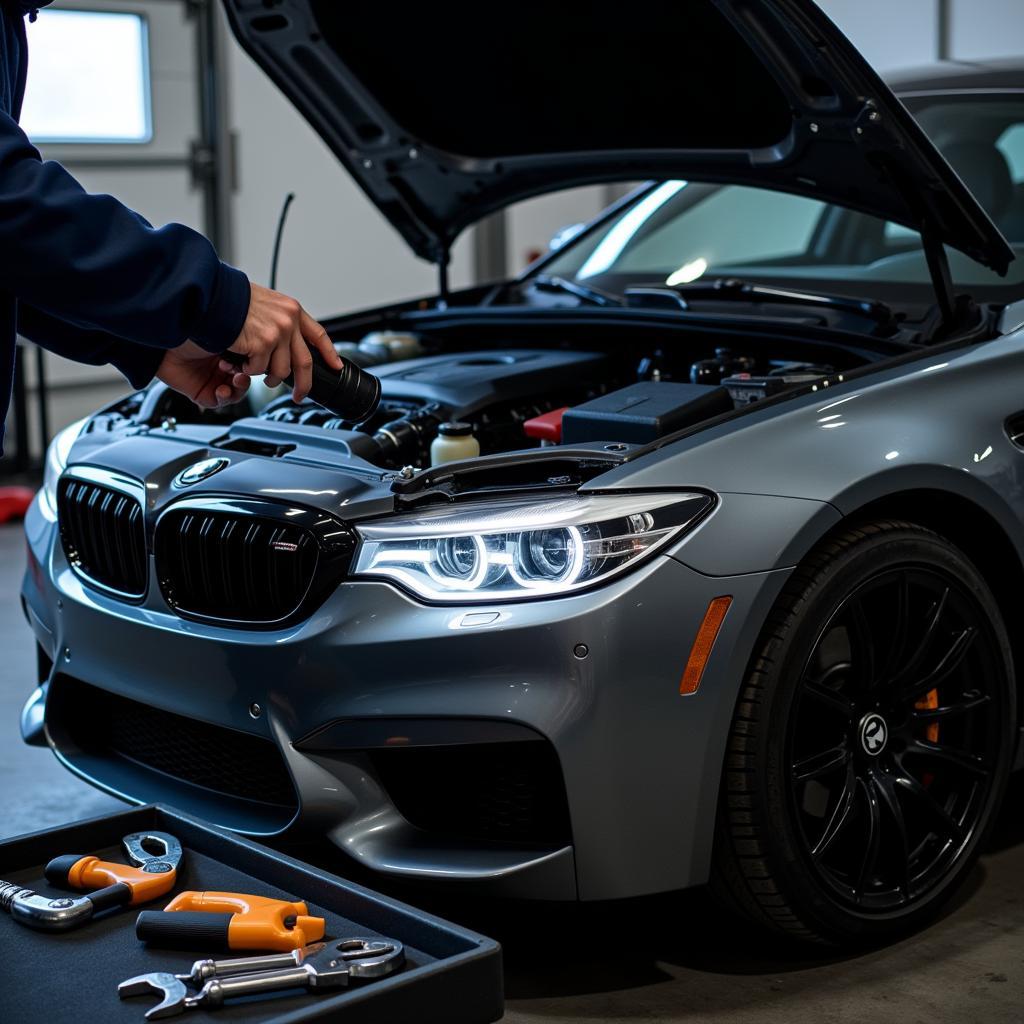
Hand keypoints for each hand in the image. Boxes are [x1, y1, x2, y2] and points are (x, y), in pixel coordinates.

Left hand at [156, 340, 251, 408]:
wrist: (163, 345)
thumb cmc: (189, 331)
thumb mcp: (225, 333)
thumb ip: (245, 342)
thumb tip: (263, 351)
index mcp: (228, 346)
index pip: (251, 360)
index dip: (256, 363)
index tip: (258, 360)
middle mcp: (221, 364)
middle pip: (247, 377)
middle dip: (249, 376)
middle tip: (245, 371)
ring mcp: (212, 379)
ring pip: (238, 392)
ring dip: (240, 388)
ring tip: (236, 380)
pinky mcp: (203, 393)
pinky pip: (221, 402)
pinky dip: (225, 397)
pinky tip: (222, 389)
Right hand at [219, 283, 342, 402]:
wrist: (214, 293)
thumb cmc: (233, 299)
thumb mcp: (267, 304)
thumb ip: (281, 322)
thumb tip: (288, 345)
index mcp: (292, 310)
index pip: (318, 335)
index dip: (330, 353)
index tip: (336, 366)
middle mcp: (288, 321)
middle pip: (305, 362)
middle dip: (304, 384)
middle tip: (299, 395)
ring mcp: (277, 333)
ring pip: (281, 371)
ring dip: (267, 377)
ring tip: (255, 369)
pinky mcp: (262, 344)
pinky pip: (259, 370)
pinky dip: (249, 370)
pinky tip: (241, 359)